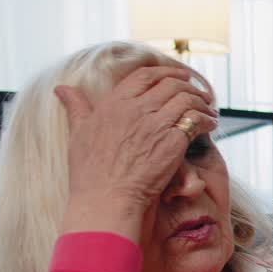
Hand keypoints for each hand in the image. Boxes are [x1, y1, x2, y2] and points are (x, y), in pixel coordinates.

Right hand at [54, 65, 218, 241]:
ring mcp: (155, 124)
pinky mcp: (172, 142)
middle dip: (188, 84)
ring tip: (208, 108)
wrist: (107, 199)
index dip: (164, 72)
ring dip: (201, 101)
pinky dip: (206, 119)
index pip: (144, 76)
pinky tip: (211, 124)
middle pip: (170, 84)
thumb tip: (62, 88)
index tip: (177, 75)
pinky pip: (195, 120)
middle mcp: (135, 109)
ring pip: (186, 99)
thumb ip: (76, 108)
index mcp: (114, 103)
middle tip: (198, 91)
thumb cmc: (90, 174)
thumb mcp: (78, 134)